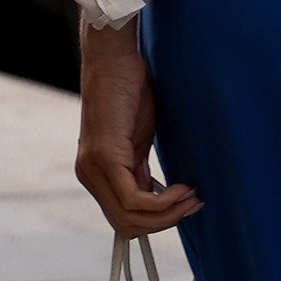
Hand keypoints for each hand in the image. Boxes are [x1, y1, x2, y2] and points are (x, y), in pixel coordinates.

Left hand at [75, 15, 201, 235]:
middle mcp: (88, 174)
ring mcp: (92, 167)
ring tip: (192, 196)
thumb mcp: (136, 139)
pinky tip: (182, 189)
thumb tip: (152, 197)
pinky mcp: (103, 157)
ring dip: (167, 214)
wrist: (114, 55)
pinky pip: (133, 199)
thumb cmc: (128, 88)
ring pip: (129, 218)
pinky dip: (162, 202)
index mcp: (94, 171)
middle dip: (164, 222)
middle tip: (193, 204)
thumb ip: (138, 169)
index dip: (156, 220)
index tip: (185, 205)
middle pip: (126, 225)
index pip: (122, 217)